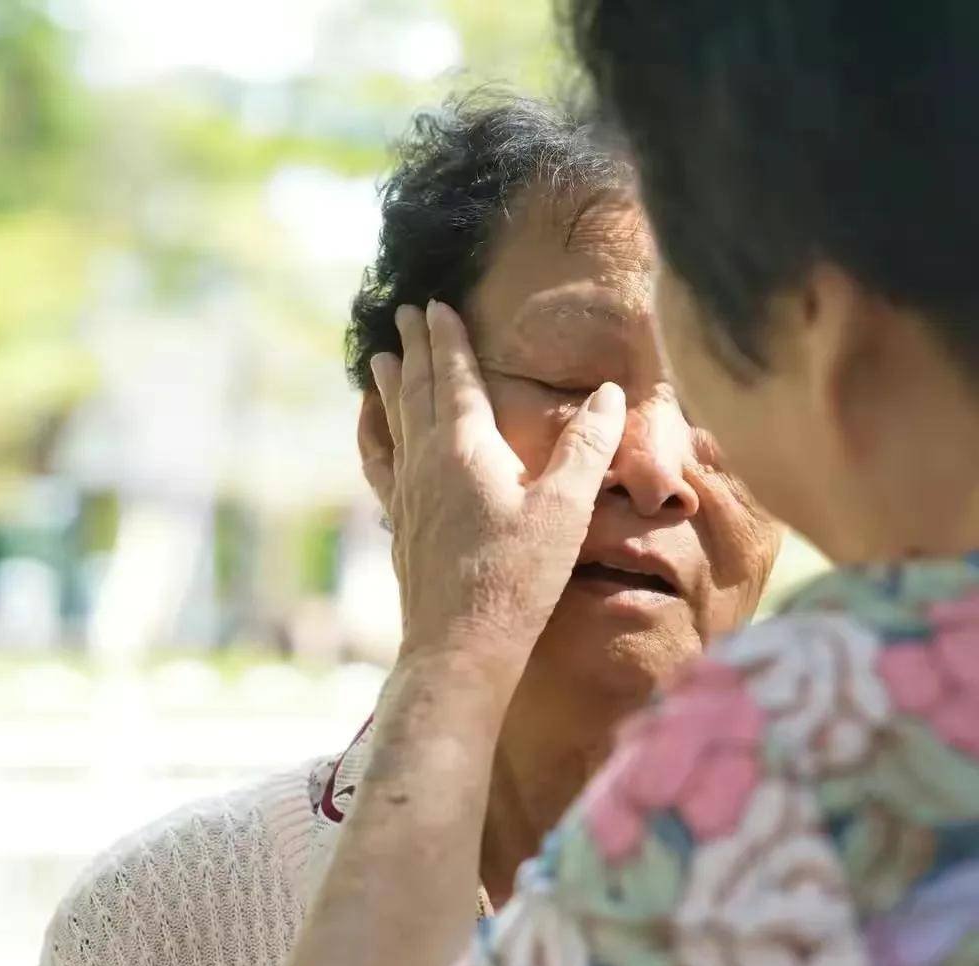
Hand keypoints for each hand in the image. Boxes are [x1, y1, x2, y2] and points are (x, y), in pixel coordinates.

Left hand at [371, 300, 625, 686]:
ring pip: (393, 423)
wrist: (461, 646)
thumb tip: (611, 393)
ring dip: (387, 386)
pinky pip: (378, 464)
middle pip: (416, 390)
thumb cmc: (517, 579)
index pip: (454, 376)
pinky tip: (368, 432)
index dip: (447, 338)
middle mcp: (426, 462)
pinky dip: (372, 437)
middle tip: (403, 313)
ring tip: (375, 359)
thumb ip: (587, 446)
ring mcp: (406, 494)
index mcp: (465, 448)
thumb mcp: (565, 509)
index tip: (434, 305)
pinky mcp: (399, 523)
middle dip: (413, 348)